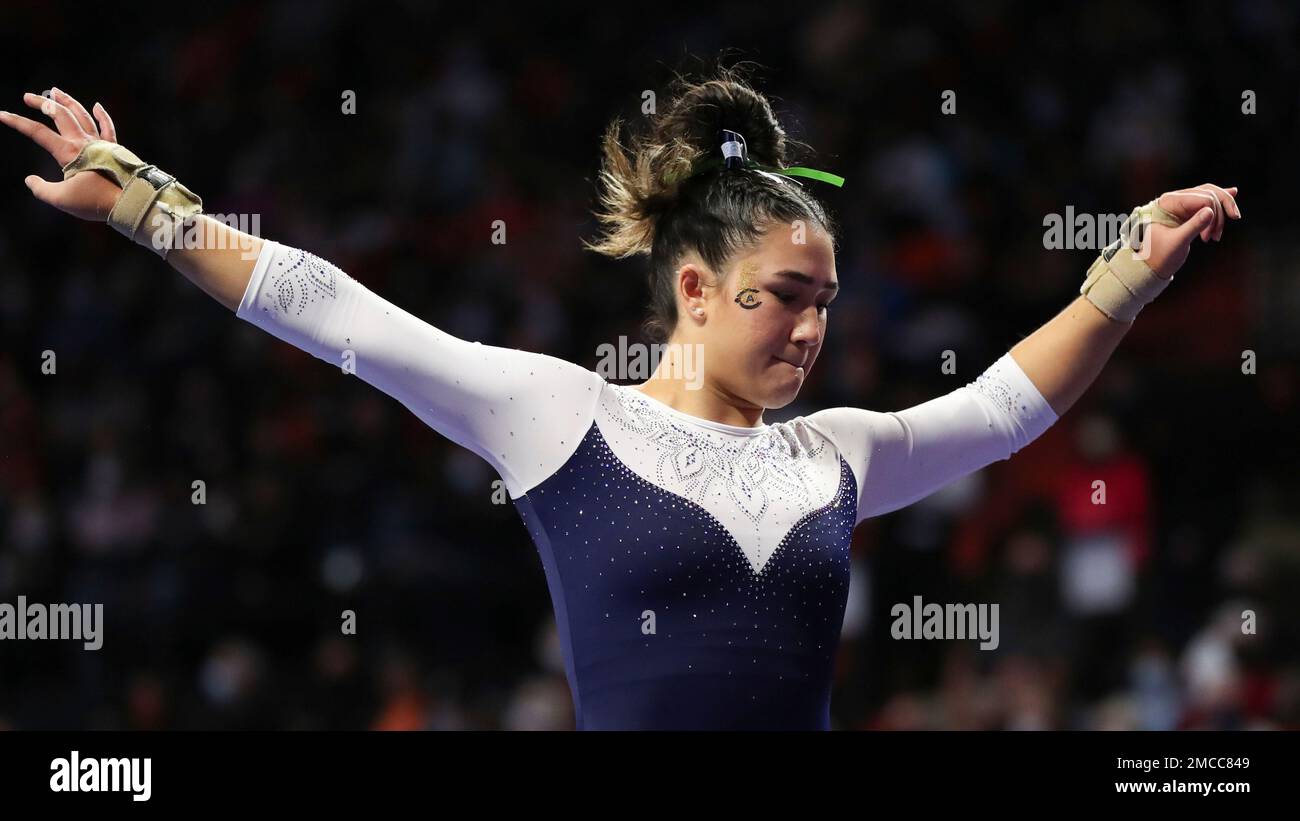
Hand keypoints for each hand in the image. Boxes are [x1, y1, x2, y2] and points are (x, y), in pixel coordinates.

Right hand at [0, 87, 123, 220]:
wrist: (130, 202)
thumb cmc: (96, 202)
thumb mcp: (61, 200)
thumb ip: (41, 189)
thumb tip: (30, 181)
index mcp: (68, 152)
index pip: (37, 132)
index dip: (17, 122)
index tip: (1, 114)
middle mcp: (84, 142)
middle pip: (60, 115)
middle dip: (42, 103)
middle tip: (28, 97)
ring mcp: (101, 143)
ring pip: (82, 115)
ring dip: (68, 102)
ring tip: (56, 91)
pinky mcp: (115, 149)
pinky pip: (108, 128)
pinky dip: (102, 116)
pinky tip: (96, 106)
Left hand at [1144, 183, 1241, 278]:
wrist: (1151, 266)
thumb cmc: (1159, 256)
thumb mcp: (1177, 242)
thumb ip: (1193, 226)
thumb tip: (1211, 211)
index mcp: (1168, 202)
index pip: (1203, 198)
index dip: (1214, 214)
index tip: (1210, 236)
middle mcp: (1175, 199)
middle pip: (1209, 193)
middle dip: (1221, 211)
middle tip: (1221, 232)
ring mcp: (1181, 204)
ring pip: (1211, 196)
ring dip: (1220, 214)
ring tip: (1216, 236)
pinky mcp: (1187, 212)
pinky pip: (1207, 201)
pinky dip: (1220, 202)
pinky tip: (1233, 193)